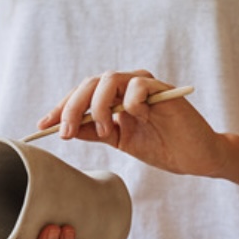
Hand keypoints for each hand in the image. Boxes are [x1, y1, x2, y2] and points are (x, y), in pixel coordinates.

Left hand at [39, 70, 227, 176]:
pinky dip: (130, 102)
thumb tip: (66, 129)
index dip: (61, 108)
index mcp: (115, 97)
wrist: (195, 158)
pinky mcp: (164, 91)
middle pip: (90, 84)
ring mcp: (145, 86)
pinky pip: (138, 86)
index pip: (82, 94)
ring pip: (110, 79)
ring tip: (103, 131)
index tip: (43, 125)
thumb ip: (95, 131)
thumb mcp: (120, 141)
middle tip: (66, 132)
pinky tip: (136, 118)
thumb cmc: (161, 147)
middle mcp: (127, 87)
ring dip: (98, 106)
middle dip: (72, 107)